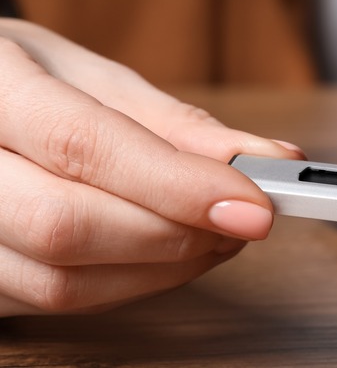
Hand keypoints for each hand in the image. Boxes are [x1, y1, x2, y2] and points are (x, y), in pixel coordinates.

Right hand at [0, 19, 303, 315]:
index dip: (178, 184)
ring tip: (215, 234)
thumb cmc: (20, 81)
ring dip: (164, 267)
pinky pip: (57, 303)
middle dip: (177, 232)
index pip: (84, 146)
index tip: (255, 203)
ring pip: (62, 283)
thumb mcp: (90, 78)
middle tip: (244, 218)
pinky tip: (167, 254)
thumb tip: (265, 157)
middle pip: (67, 227)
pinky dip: (132, 282)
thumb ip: (175, 123)